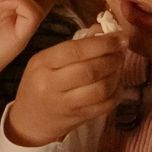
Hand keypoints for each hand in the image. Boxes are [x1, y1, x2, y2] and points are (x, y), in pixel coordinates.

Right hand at [5, 30, 126, 146]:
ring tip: (119, 66)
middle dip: (112, 58)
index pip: (75, 50)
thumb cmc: (40, 84)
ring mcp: (65, 104)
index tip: (120, 37)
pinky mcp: (78, 118)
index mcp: (42, 63)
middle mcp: (51, 84)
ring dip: (116, 75)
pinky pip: (105, 106)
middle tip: (122, 50)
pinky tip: (117, 84)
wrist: (29, 120)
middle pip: (90, 70)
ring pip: (100, 89)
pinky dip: (117, 92)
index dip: (102, 43)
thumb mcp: (47, 60)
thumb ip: (75, 45)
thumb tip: (104, 30)